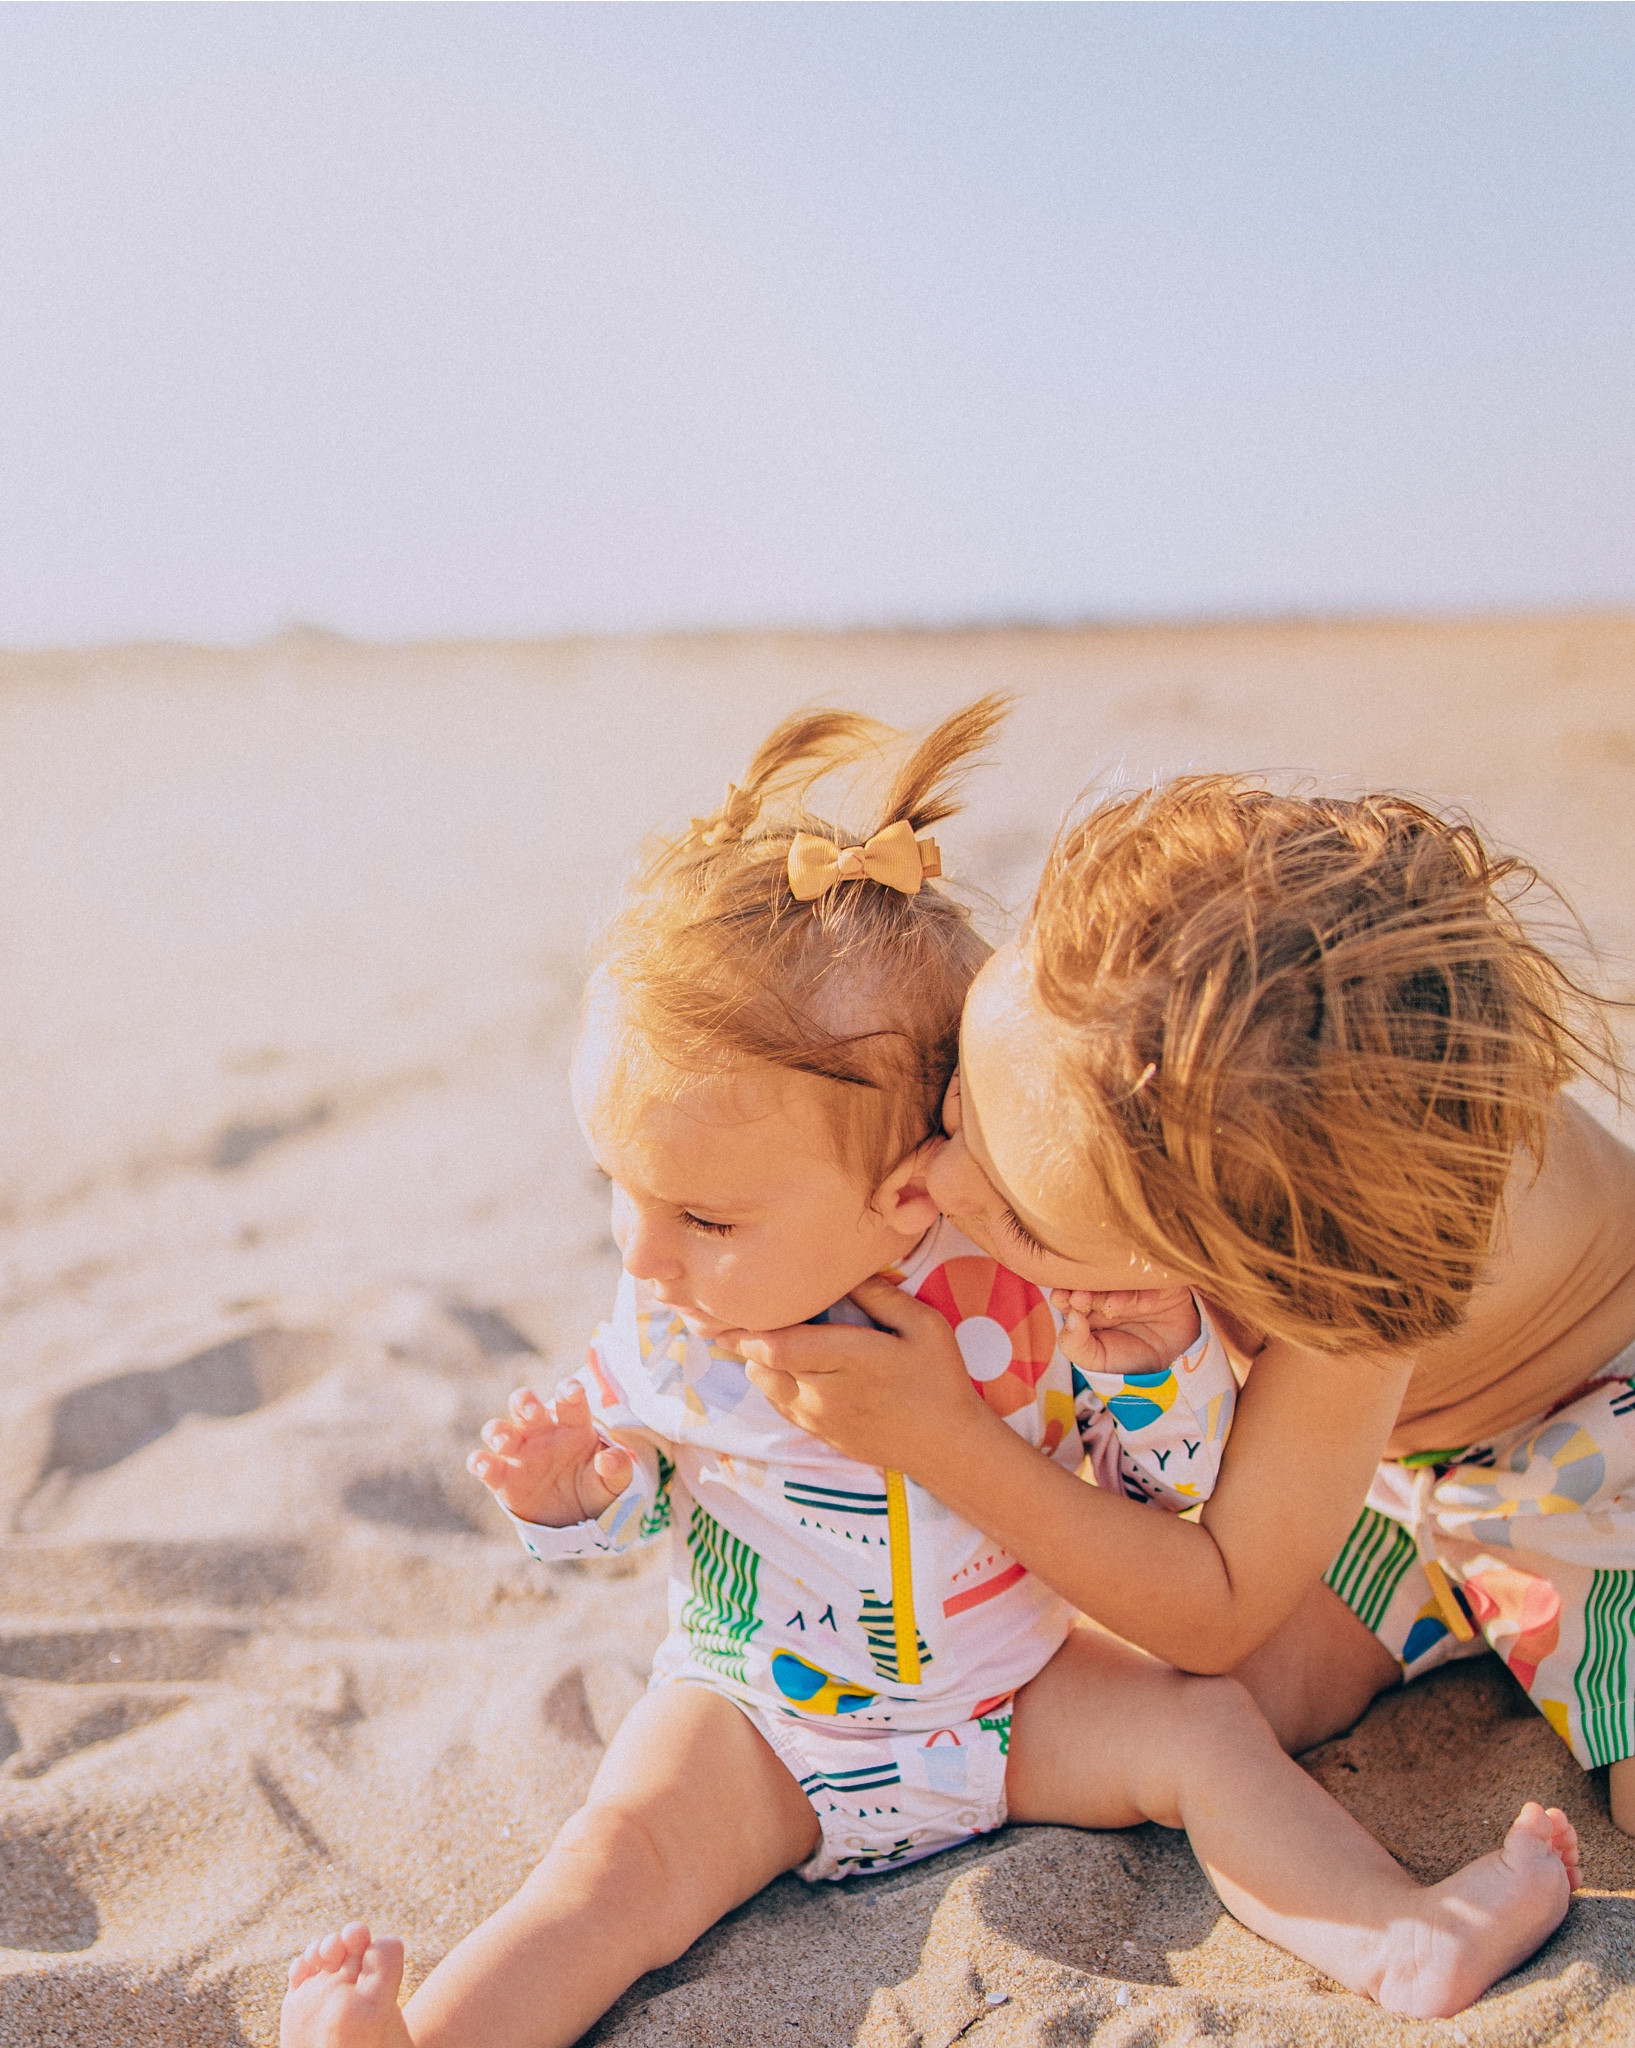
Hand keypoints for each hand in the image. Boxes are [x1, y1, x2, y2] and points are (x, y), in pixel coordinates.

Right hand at [466, 1381, 633, 1526]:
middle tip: (532, 1412)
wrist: (579, 1520)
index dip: (568, 1390)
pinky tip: (482, 1464)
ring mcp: (520, 1453)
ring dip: (497, 1431)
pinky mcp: (503, 1478)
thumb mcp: (616, 1481)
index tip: (572, 1390)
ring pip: (498, 1429)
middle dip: (525, 1402)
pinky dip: (480, 1463)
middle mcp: (542, 1431)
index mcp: (573, 1424)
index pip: (569, 1399)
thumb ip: (618, 1468)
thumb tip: (610, 1459)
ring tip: (503, 1441)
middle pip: (525, 1404)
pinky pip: (486, 1465)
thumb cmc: (598, 1487)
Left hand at [727, 1273, 991, 1474]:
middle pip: (761, 1361)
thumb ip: (881, 1296)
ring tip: (764, 1328)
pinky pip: (777, 1402)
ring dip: (758, 1356)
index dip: (749, 1325)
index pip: (778, 1344)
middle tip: (730, 1306)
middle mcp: (824, 1392)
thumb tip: (844, 1272)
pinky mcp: (818, 1433)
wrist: (947, 1446)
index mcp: (849, 1359)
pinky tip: (785, 1360)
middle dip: (745, 1333)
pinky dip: (770, 1379)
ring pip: (763, 1382)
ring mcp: (818, 1417)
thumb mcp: (924, 1326)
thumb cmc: (940, 1380)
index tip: (733, 1300)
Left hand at [1049, 1287, 1199, 1378]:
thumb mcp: (1096, 1360)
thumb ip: (1075, 1344)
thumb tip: (1069, 1317)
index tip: (1062, 1299)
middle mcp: (1107, 1293)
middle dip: (1085, 1289)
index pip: (1069, 1294)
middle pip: (1092, 1282)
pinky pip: (1151, 1280)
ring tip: (1113, 1307)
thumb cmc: (1128, 1361)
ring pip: (1120, 1279)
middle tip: (1082, 1298)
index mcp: (1087, 1309)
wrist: (1171, 1366)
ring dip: (1114, 1291)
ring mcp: (1132, 1288)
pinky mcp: (1158, 1286)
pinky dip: (1146, 1291)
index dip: (1063, 1295)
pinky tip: (1145, 1305)